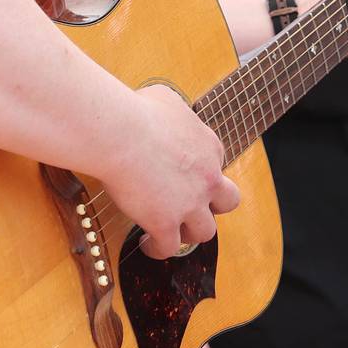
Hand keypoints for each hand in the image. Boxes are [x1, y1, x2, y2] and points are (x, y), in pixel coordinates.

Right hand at [101, 85, 240, 259]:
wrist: (120, 132)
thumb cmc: (136, 110)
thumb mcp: (165, 99)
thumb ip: (174, 112)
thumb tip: (163, 113)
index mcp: (209, 147)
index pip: (216, 164)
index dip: (199, 171)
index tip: (181, 174)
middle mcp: (207, 178)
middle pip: (227, 201)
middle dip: (212, 206)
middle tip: (191, 206)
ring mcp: (190, 204)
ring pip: (204, 232)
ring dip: (189, 232)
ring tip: (170, 231)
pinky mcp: (165, 223)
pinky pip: (169, 248)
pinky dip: (158, 248)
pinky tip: (145, 243)